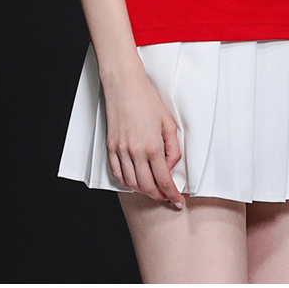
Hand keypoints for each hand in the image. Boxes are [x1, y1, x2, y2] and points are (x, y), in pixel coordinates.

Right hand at [102, 62, 183, 207]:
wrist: (124, 86)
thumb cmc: (148, 100)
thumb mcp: (169, 123)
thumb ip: (173, 148)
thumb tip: (170, 166)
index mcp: (153, 146)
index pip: (164, 180)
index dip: (172, 195)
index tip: (177, 201)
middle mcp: (135, 152)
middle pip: (147, 187)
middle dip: (159, 196)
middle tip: (167, 197)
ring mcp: (120, 151)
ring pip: (131, 184)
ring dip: (143, 191)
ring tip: (153, 189)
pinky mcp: (111, 147)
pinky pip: (117, 174)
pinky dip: (127, 182)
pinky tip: (135, 181)